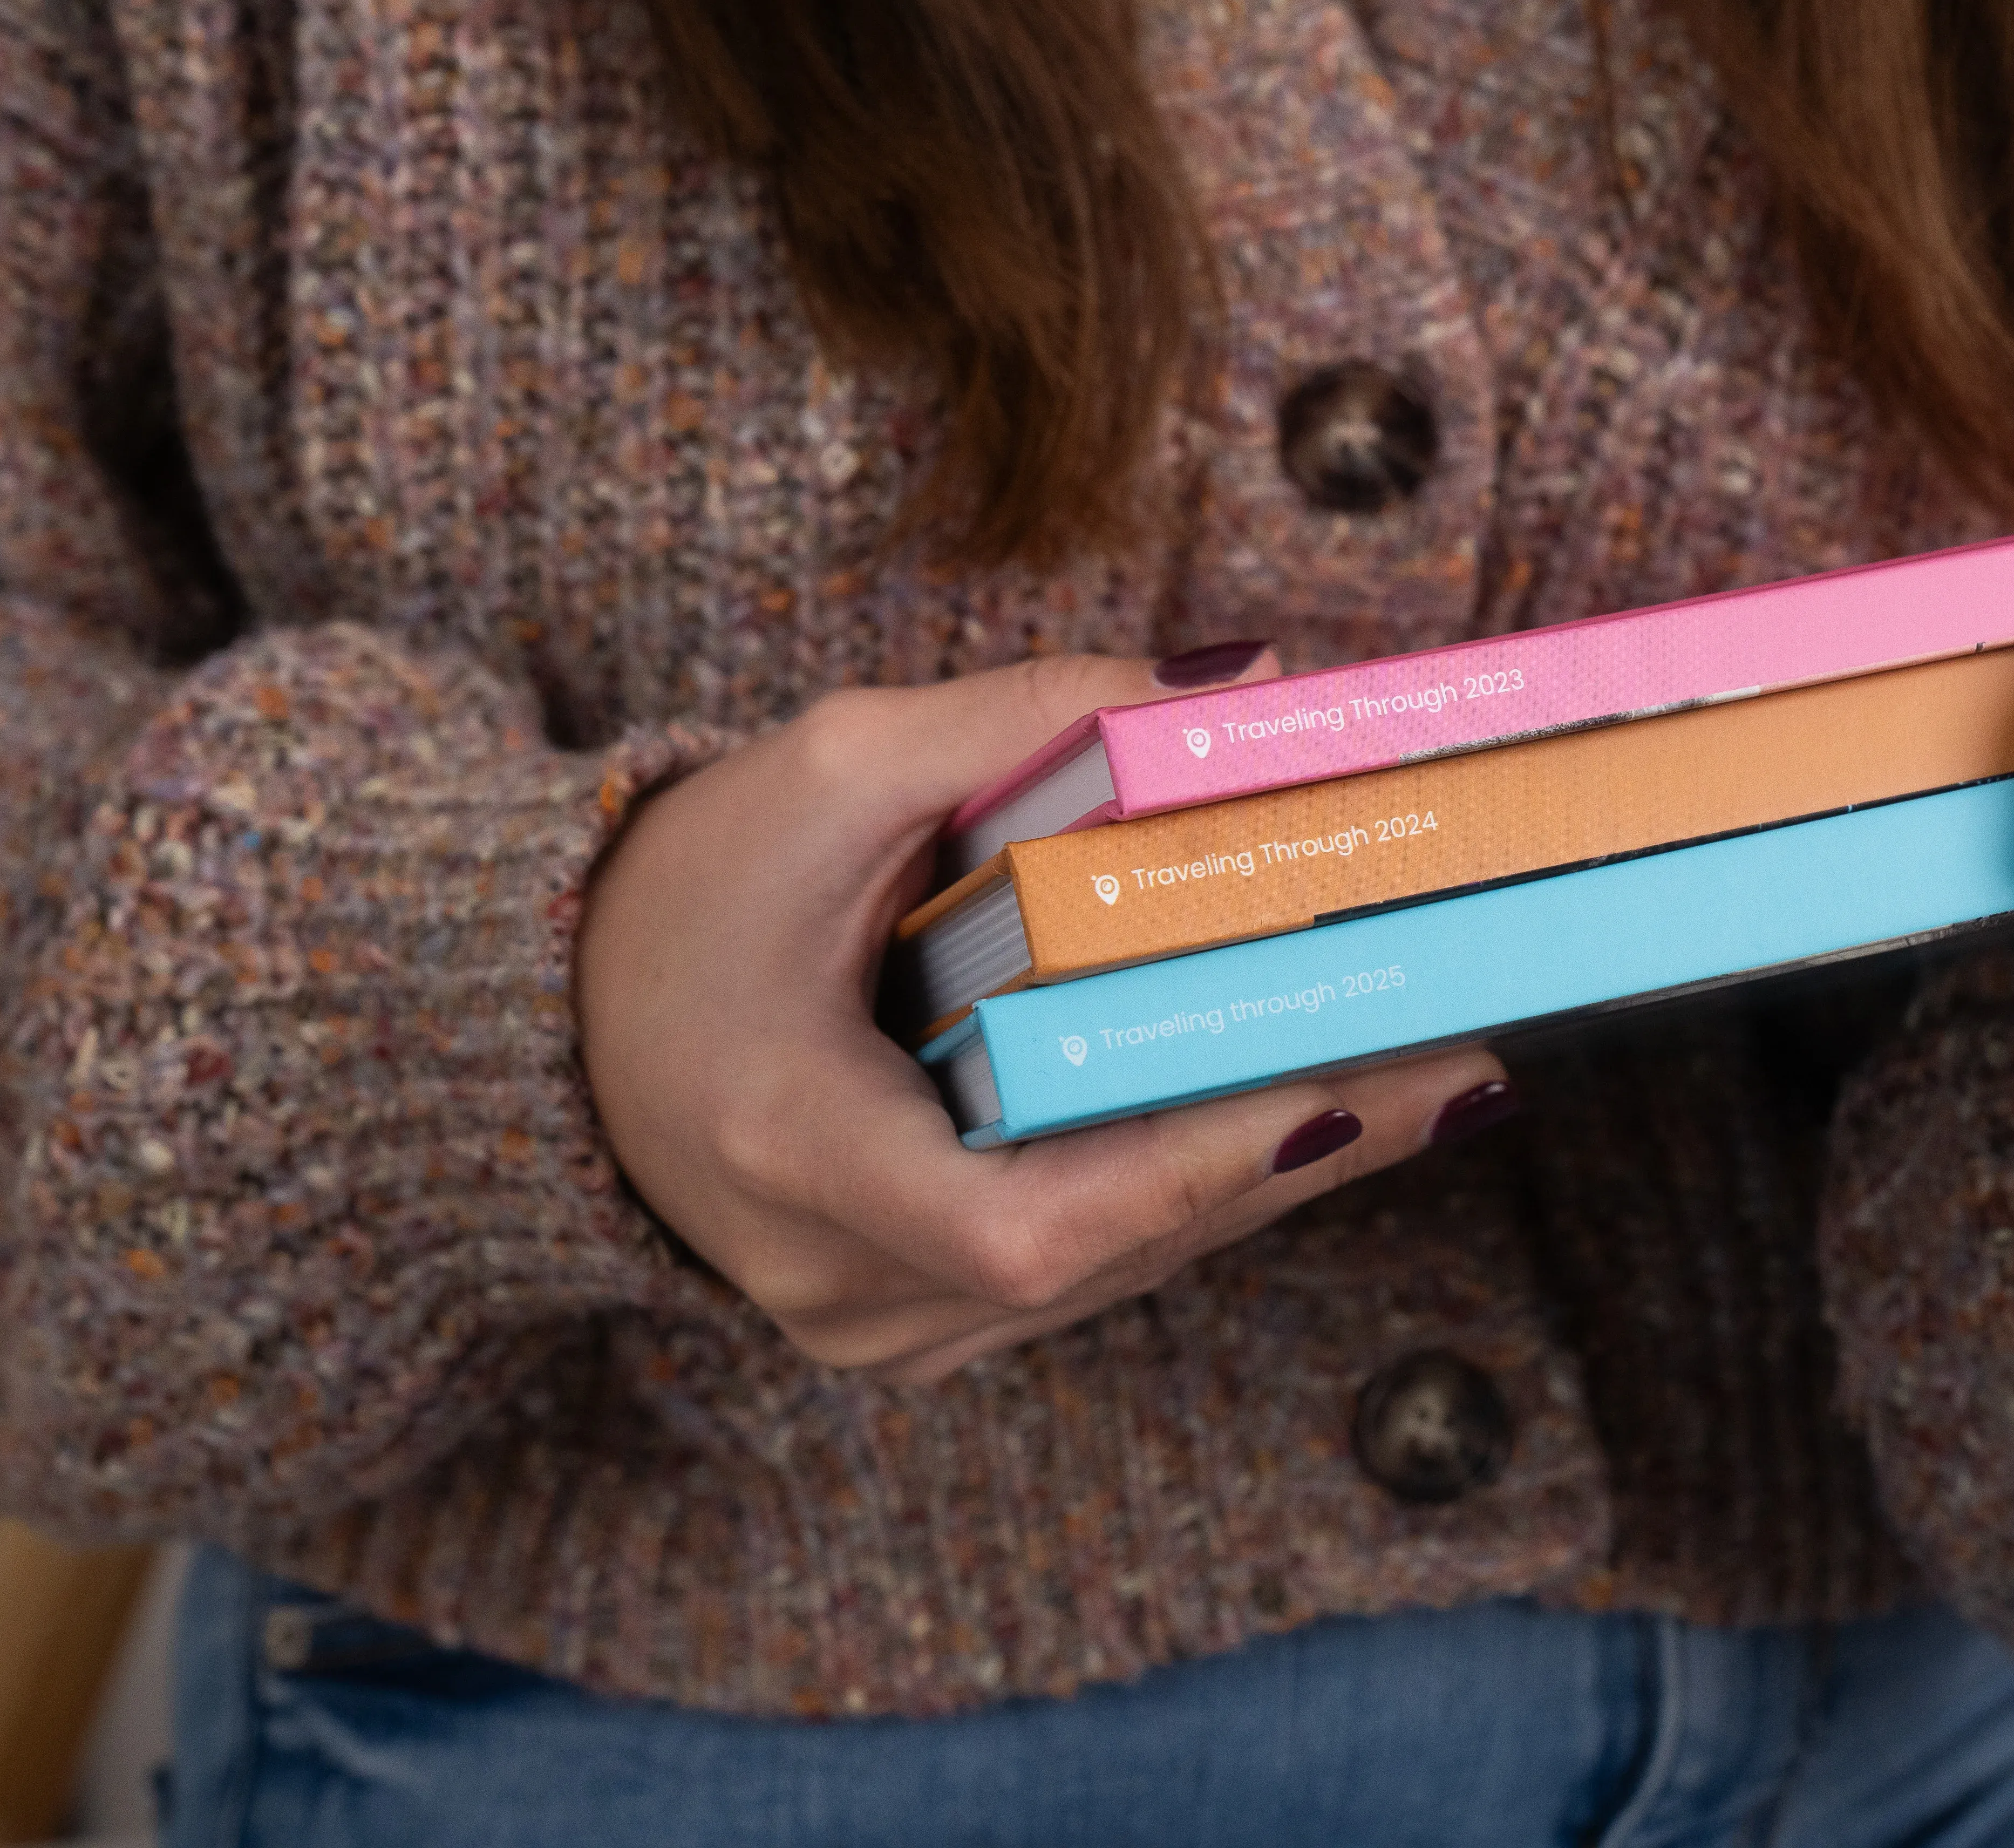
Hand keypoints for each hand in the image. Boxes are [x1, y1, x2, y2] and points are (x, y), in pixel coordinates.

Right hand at [576, 647, 1511, 1382]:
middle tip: (1457, 1059)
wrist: (555, 1021)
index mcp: (795, 1153)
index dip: (1194, 1167)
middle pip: (1118, 1246)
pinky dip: (1195, 1187)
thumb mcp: (830, 765)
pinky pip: (1088, 1266)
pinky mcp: (916, 1321)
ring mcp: (880, 1325)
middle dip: (1297, 1149)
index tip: (1338, 1088)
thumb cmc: (685, 891)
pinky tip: (1308, 1111)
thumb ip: (1024, 718)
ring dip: (1272, 1172)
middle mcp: (840, 1280)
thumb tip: (1236, 688)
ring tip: (1428, 1074)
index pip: (1025, 1226)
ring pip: (1121, 1267)